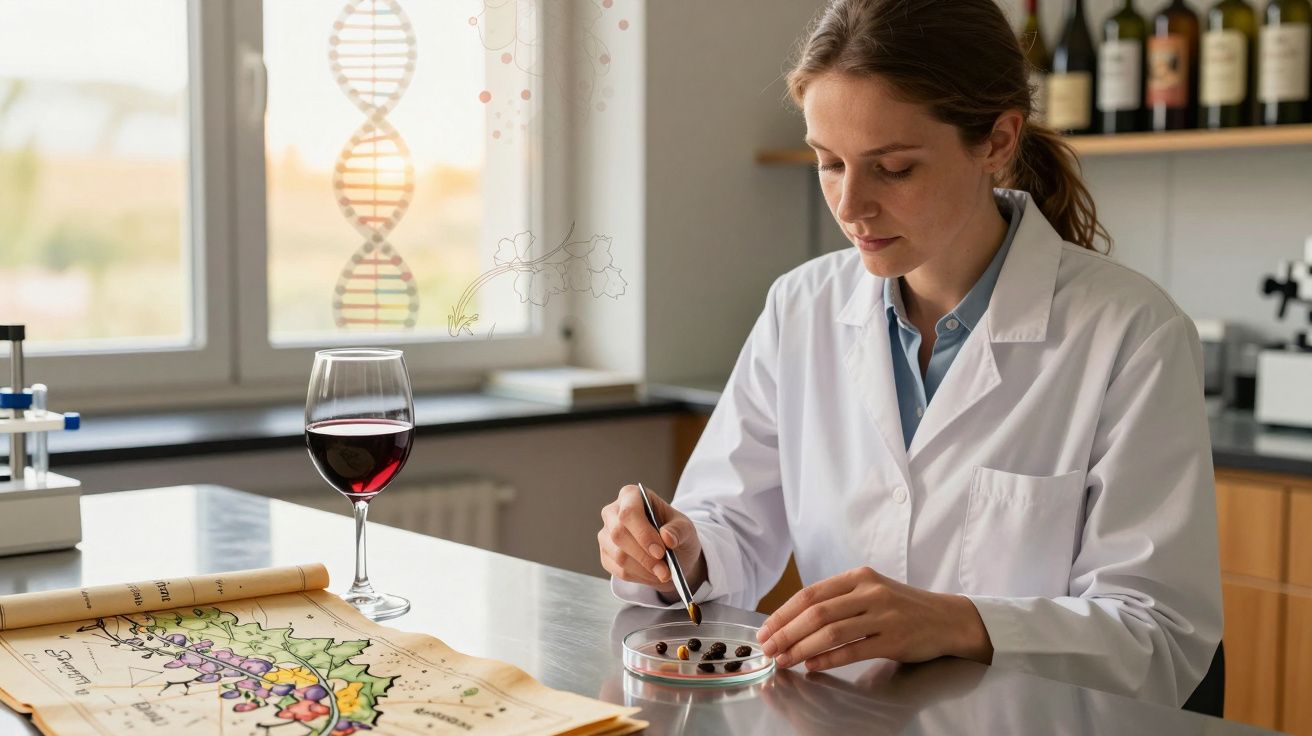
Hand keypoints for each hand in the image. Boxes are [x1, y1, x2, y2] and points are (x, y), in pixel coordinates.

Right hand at [598, 484, 705, 595]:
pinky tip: (652, 574)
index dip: (643, 534)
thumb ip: (678, 530)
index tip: (660, 551)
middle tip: (665, 570)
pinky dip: (638, 576)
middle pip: (618, 534)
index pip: (628, 513)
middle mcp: (613, 512)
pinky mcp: (606, 555)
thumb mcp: (685, 527)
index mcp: (631, 495)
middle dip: (644, 556)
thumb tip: (667, 537)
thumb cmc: (675, 532)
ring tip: (663, 573)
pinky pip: (617, 570)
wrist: (672, 551)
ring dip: (644, 569)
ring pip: (618, 555)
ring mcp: (606, 535)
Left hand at [756, 567, 992, 670]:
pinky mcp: (894, 638)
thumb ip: (838, 601)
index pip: (810, 594)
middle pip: (816, 612)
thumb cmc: (903, 607)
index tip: (766, 630)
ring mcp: (883, 615)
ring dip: (801, 648)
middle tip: (768, 649)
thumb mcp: (871, 592)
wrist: (948, 619)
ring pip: (831, 631)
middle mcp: (869, 591)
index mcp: (858, 577)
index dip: (783, 613)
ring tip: (784, 660)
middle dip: (786, 632)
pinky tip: (812, 666)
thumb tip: (794, 621)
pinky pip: (853, 650)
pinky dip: (828, 659)